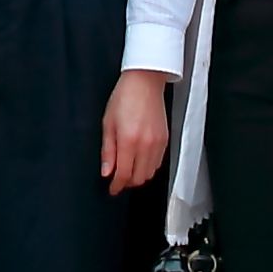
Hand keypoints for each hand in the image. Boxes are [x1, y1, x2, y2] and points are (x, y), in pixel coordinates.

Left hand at [100, 69, 168, 191]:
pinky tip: (139, 160)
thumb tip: (107, 172)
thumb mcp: (108, 123)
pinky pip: (158, 163)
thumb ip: (107, 151)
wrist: (144, 82)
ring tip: (128, 170)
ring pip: (150, 173)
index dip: (116, 186)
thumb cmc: (124, 98)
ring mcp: (158, 143)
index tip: (112, 189)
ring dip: (138, 176)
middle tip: (118, 180)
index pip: (123, 174)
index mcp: (129, 140)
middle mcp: (146, 144)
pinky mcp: (165, 140)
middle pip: (138, 178)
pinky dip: (148, 167)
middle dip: (127, 183)